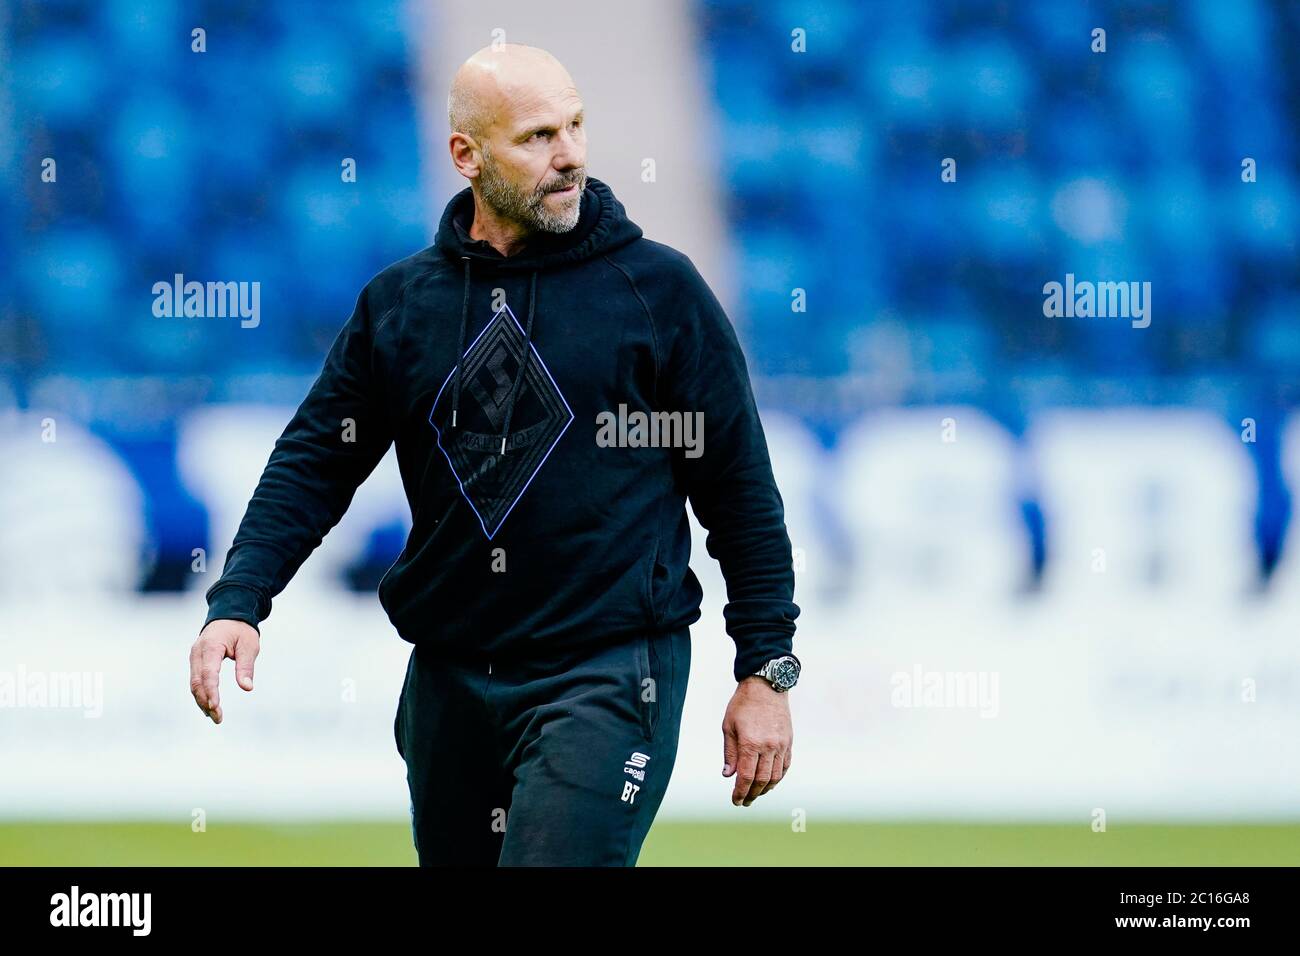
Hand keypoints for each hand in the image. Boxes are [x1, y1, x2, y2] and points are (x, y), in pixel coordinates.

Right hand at [189, 619, 259, 723]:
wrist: (228, 614)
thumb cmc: (241, 630)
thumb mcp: (249, 645)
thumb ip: (246, 666)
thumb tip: (247, 688)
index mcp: (210, 646)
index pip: (208, 673)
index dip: (211, 692)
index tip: (216, 707)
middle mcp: (197, 653)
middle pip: (197, 682)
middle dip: (206, 701)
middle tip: (218, 718)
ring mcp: (194, 657)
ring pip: (194, 683)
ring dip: (202, 701)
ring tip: (215, 717)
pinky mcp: (196, 661)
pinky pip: (196, 680)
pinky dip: (201, 694)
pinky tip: (209, 707)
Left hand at [721, 676, 792, 805]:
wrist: (766, 685)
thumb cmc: (743, 704)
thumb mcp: (728, 726)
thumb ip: (729, 752)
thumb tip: (728, 775)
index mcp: (750, 743)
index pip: (745, 777)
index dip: (740, 792)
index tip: (735, 801)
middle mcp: (768, 746)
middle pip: (761, 781)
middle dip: (752, 794)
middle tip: (744, 801)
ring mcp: (781, 745)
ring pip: (775, 776)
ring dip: (765, 789)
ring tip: (756, 794)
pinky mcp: (789, 741)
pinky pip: (785, 766)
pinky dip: (778, 778)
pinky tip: (770, 782)